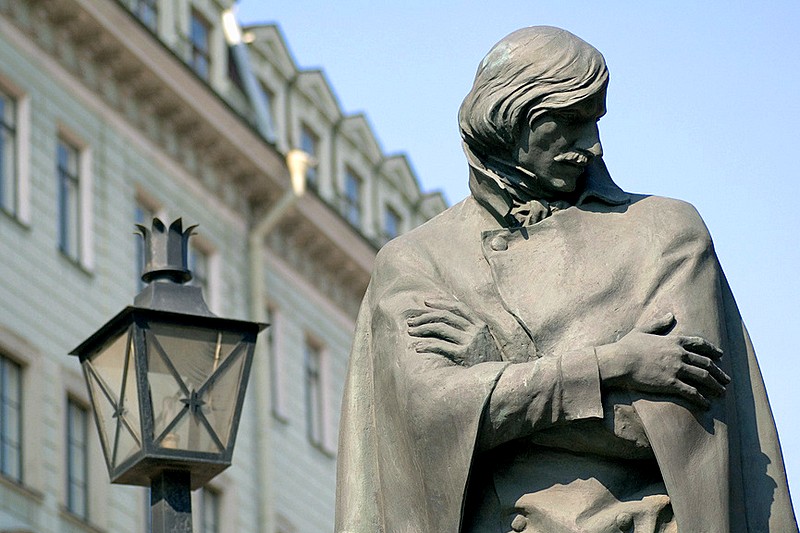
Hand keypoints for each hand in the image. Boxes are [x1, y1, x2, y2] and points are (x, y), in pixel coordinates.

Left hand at [406, 299, 500, 365]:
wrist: (500, 381)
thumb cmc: (487, 363)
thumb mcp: (482, 343)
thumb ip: (469, 331)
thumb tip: (446, 321)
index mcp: (480, 324)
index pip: (458, 306)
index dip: (440, 302)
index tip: (425, 302)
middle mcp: (476, 330)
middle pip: (445, 315)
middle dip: (425, 316)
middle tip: (411, 321)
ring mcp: (471, 341)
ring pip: (440, 327)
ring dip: (422, 328)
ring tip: (410, 332)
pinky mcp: (464, 354)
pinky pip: (440, 346)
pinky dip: (426, 345)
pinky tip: (417, 347)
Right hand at [596, 313, 730, 408]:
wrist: (620, 361)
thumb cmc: (627, 346)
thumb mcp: (643, 330)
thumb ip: (658, 323)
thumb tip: (671, 315)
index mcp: (673, 341)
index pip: (699, 344)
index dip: (712, 350)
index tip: (721, 356)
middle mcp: (679, 354)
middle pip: (706, 363)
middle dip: (719, 372)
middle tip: (727, 380)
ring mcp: (676, 369)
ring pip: (703, 377)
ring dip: (715, 386)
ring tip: (723, 393)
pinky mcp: (671, 383)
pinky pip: (692, 392)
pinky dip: (701, 399)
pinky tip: (707, 404)